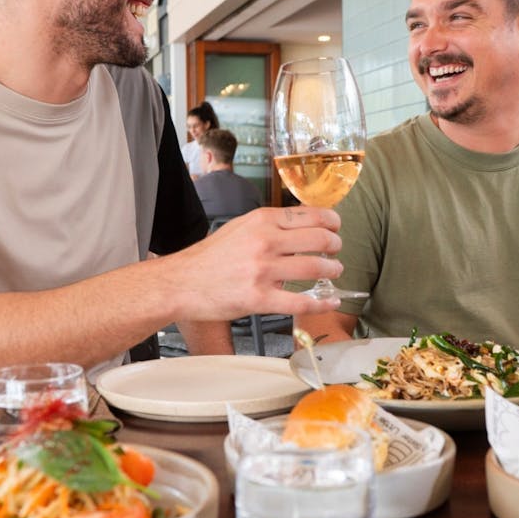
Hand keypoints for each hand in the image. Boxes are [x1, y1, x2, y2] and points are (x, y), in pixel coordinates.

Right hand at [169, 206, 343, 320]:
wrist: (182, 283)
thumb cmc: (210, 257)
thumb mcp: (240, 228)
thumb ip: (270, 225)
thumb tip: (304, 226)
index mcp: (261, 220)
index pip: (311, 215)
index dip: (332, 222)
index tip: (336, 228)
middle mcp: (264, 241)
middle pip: (320, 239)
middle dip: (335, 245)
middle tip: (336, 251)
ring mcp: (263, 271)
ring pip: (315, 268)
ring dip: (332, 270)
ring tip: (333, 272)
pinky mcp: (259, 298)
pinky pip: (302, 302)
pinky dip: (323, 303)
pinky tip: (330, 301)